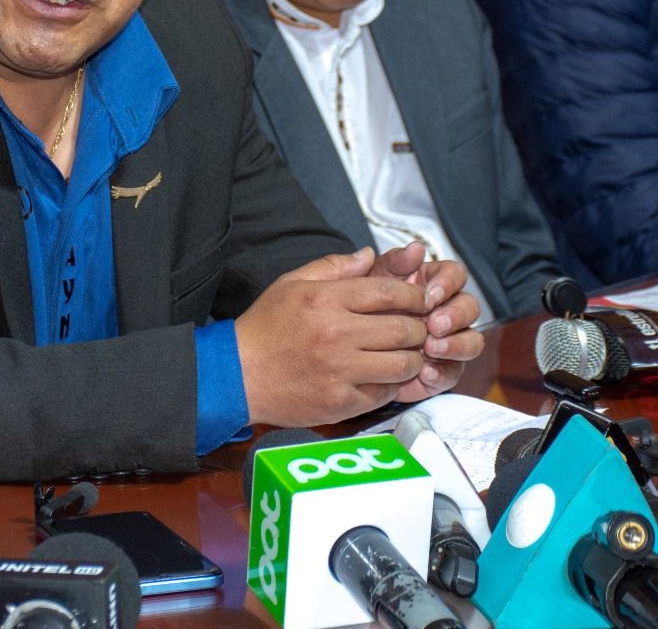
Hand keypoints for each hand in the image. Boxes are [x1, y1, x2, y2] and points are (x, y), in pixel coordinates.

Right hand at [234, 248, 435, 427]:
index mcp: (326, 300)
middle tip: (419, 328)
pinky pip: (385, 393)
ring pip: (403, 364)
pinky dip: (393, 385)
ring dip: (412, 358)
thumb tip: (369, 255)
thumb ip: (334, 266)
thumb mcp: (292, 284)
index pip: (389, 292)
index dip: (414, 295)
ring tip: (406, 354)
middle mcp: (336, 335)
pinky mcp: (341, 402)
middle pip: (403, 329)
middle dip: (419, 327)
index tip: (421, 299)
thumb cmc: (265, 328)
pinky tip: (385, 376)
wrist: (237, 376)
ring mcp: (340, 371)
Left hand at [368, 242, 483, 399]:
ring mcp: (447, 341)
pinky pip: (454, 372)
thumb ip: (394, 262)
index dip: (448, 283)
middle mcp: (446, 310)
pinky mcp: (442, 369)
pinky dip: (443, 373)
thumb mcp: (372, 280)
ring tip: (431, 348)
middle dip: (456, 315)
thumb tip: (416, 248)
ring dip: (457, 345)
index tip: (430, 294)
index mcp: (432, 283)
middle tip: (433, 324)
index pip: (456, 274)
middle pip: (470, 307)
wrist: (347, 346)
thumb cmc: (359, 307)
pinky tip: (425, 372)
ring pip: (472, 341)